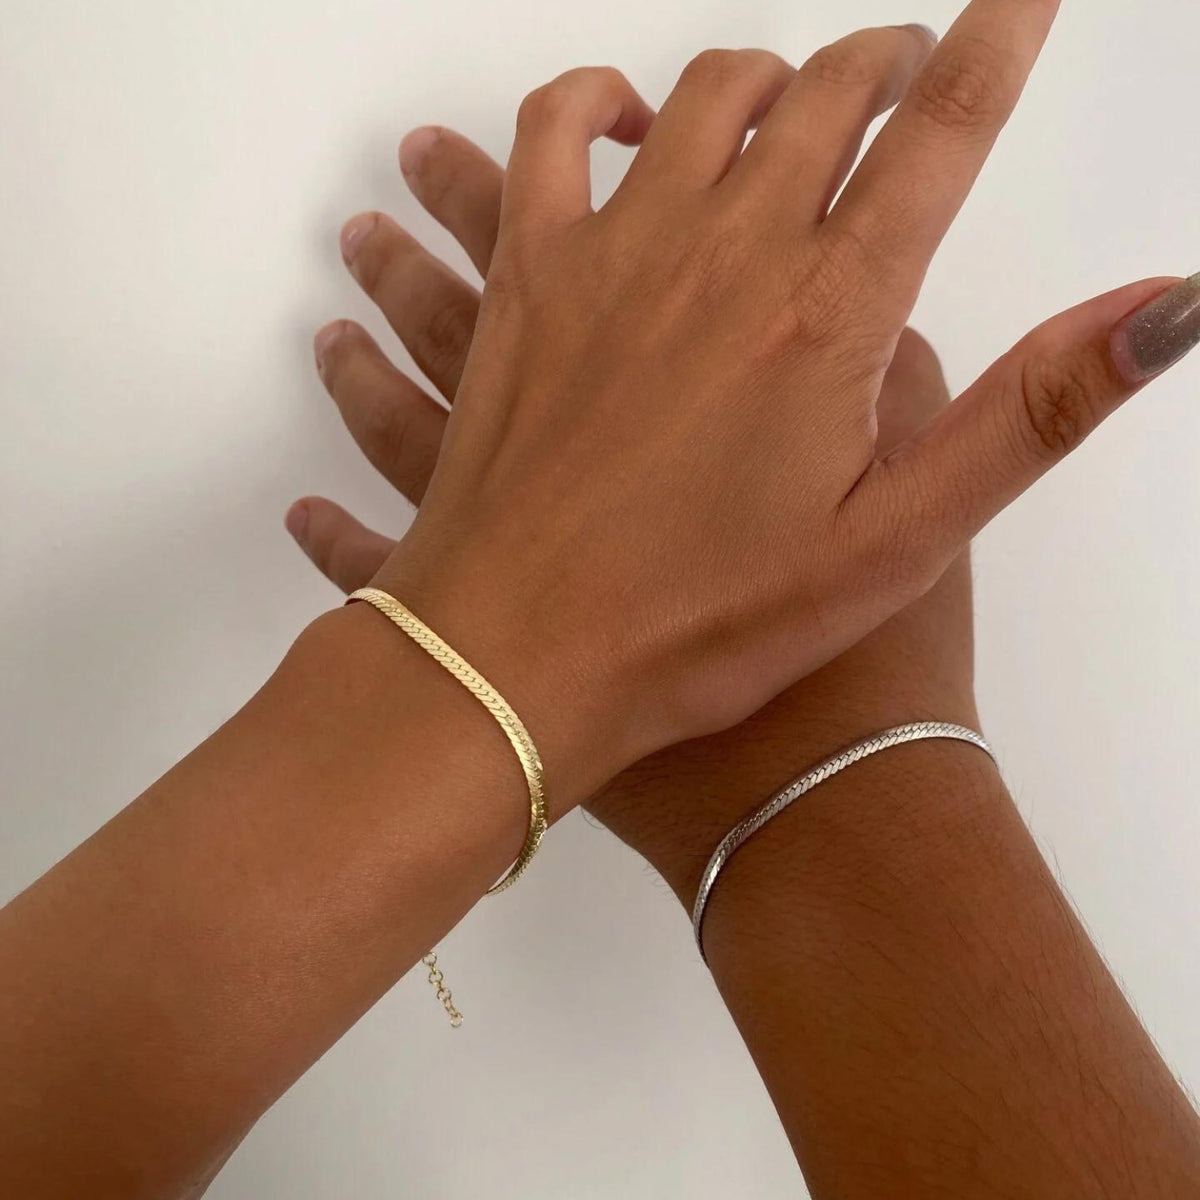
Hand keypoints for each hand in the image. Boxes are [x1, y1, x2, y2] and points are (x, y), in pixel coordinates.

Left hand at [306, 7, 1197, 804]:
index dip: (996, 50)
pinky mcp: (528, 276)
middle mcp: (725, 251)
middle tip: (908, 74)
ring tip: (788, 103)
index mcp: (830, 311)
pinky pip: (551, 133)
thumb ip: (1031, 413)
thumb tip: (1162, 309)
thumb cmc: (704, 620)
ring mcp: (615, 251)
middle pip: (826, 96)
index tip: (1023, 1)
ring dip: (765, 78)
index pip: (941, 135)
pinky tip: (622, 123)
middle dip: (883, 66)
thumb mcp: (896, 543)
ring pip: (705, 95)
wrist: (525, 650)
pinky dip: (594, 100)